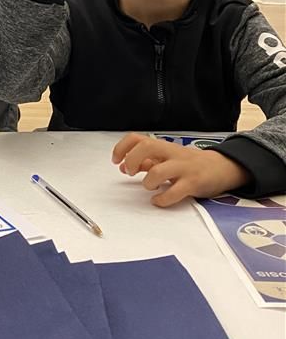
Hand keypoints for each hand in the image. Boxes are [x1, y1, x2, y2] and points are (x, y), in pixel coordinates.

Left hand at [111, 132, 250, 206]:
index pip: (137, 138)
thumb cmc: (190, 164)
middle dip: (132, 160)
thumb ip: (147, 161)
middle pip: (146, 146)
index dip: (122, 148)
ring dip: (148, 182)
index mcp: (164, 147)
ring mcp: (183, 168)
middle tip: (131, 172)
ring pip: (158, 171)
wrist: (222, 167)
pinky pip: (174, 192)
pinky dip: (161, 199)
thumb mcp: (167, 159)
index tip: (116, 161)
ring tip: (149, 187)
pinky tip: (159, 200)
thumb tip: (125, 166)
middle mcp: (172, 154)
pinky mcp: (193, 183)